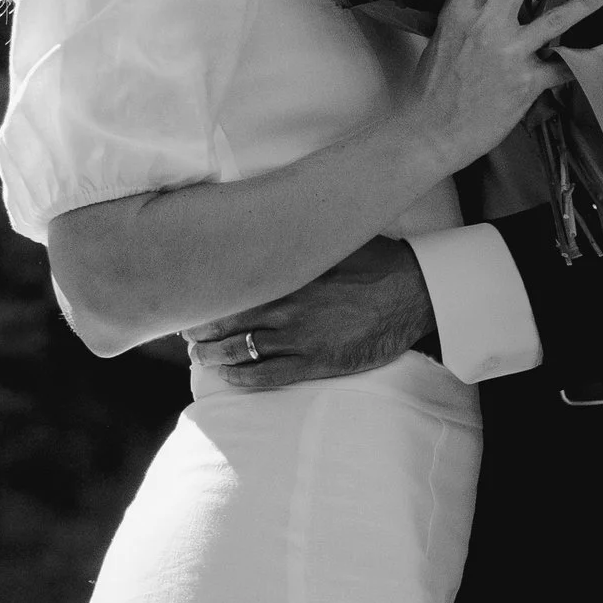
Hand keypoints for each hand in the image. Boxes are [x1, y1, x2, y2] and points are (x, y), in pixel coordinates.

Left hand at [191, 240, 435, 390]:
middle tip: (187, 334)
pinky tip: (229, 378)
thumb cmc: (376, 262)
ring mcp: (300, 338)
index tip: (192, 299)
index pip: (231, 288)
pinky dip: (242, 378)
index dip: (206, 298)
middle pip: (227, 322)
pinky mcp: (317, 362)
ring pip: (240, 351)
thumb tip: (273, 224)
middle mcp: (287, 307)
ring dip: (213, 357)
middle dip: (201, 331)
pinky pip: (268, 376)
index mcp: (287, 275)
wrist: (414, 294)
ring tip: (201, 357)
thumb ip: (301, 241)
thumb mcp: (334, 240)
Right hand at [416, 0, 602, 172]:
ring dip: (584, 2)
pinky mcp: (525, 83)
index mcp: (459, 12)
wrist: (429, 132)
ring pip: (553, 21)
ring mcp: (508, 54)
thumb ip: (465, 12)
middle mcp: (485, 27)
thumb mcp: (442, 38)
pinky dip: (589, 60)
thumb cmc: (431, 87)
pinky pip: (564, 68)